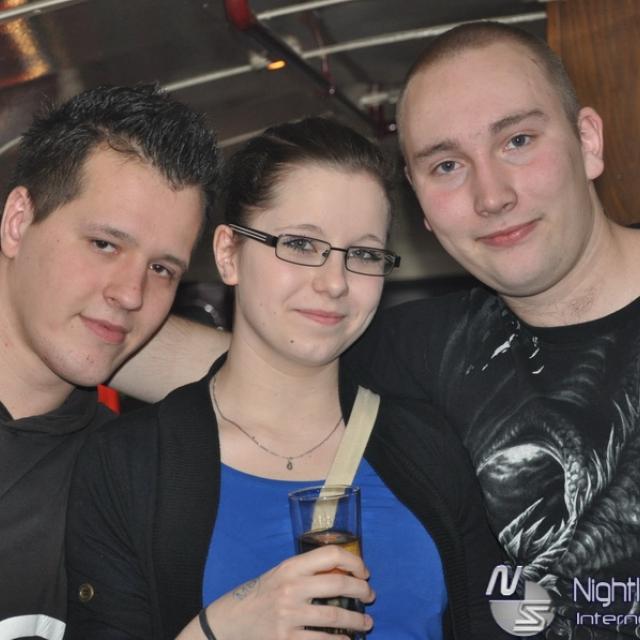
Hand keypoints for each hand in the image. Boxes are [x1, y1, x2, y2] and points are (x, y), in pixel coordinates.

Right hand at [202, 545, 374, 638]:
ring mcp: (289, 616)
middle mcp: (291, 588)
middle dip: (362, 591)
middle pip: (339, 585)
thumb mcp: (282, 574)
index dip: (354, 562)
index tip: (363, 573)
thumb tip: (345, 574)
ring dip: (357, 621)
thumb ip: (307, 572)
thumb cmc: (262, 593)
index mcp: (291, 566)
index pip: (331, 555)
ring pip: (335, 617)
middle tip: (370, 596)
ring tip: (366, 623)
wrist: (232, 621)